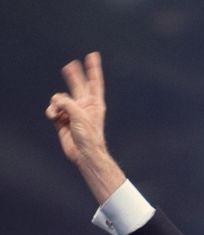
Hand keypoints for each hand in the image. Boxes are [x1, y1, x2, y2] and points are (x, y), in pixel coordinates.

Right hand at [46, 52, 124, 203]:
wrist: (83, 153)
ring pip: (60, 99)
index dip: (93, 68)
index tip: (93, 55)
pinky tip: (54, 117)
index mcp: (95, 103)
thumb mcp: (79, 115)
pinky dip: (52, 111)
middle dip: (73, 76)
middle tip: (70, 65)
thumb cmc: (89, 135)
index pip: (94, 82)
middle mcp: (84, 105)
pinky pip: (54, 109)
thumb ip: (67, 103)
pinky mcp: (63, 119)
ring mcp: (73, 112)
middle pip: (77, 86)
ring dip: (56, 103)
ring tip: (57, 113)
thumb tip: (56, 100)